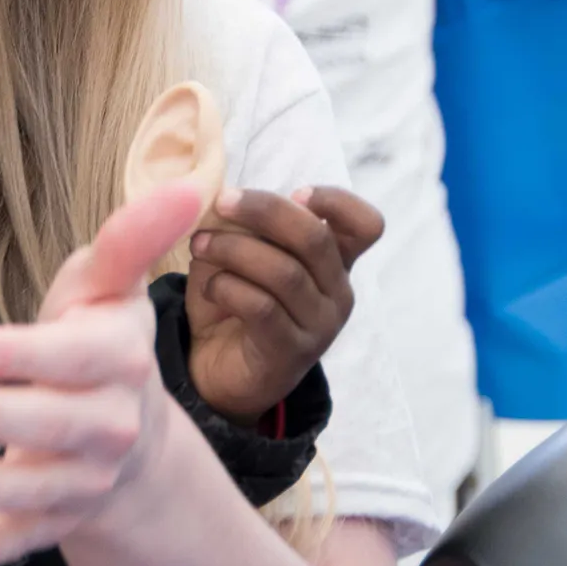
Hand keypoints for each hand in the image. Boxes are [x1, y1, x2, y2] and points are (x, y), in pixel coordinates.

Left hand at [0, 181, 205, 565]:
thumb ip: (131, 239)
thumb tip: (187, 183)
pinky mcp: (60, 516)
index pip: (72, 357)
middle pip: (50, 423)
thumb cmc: (99, 343)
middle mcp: (109, 423)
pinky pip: (30, 538)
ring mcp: (86, 476)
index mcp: (117, 359)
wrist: (130, 431)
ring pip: (39, 487)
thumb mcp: (109, 286)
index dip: (21, 355)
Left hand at [184, 186, 383, 423]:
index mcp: (334, 261)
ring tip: (200, 246)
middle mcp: (337, 292)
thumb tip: (228, 200)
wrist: (219, 372)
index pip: (366, 226)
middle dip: (264, 210)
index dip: (337, 201)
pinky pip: (262, 307)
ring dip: (233, 249)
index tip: (296, 193)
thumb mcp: (241, 253)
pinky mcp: (291, 352)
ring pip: (284, 272)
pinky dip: (227, 288)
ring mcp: (319, 326)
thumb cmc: (234, 302)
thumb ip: (246, 225)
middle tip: (222, 202)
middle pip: (315, 238)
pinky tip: (209, 287)